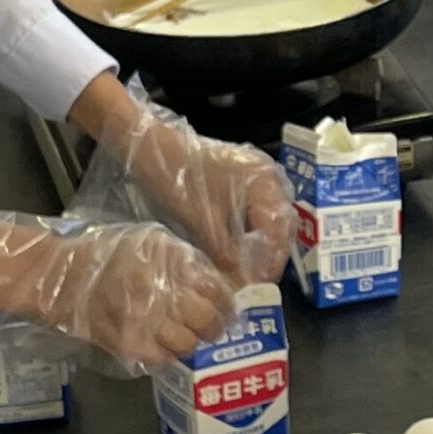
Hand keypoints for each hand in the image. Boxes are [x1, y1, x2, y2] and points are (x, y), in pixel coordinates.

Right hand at [0, 217, 236, 371]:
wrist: (60, 276)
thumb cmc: (107, 254)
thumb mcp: (152, 242)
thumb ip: (183, 260)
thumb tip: (212, 281)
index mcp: (174, 266)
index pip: (218, 292)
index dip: (226, 305)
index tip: (226, 310)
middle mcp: (165, 294)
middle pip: (207, 321)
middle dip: (213, 328)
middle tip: (211, 329)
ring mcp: (146, 322)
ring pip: (186, 345)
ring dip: (190, 344)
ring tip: (186, 338)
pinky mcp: (127, 344)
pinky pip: (160, 359)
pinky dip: (166, 356)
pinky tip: (161, 346)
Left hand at [73, 82, 294, 284]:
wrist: (151, 148)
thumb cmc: (177, 180)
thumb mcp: (202, 220)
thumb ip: (227, 252)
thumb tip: (244, 284)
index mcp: (264, 181)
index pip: (280, 228)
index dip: (271, 259)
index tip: (258, 286)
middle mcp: (269, 177)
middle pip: (281, 223)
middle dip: (270, 254)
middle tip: (255, 282)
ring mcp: (257, 177)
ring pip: (270, 219)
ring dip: (261, 245)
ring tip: (248, 271)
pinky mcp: (243, 181)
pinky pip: (256, 212)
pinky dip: (250, 233)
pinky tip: (239, 251)